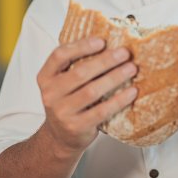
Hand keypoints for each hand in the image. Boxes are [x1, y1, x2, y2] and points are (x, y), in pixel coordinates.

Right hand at [36, 38, 137, 156]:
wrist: (60, 136)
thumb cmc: (68, 101)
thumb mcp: (63, 82)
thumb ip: (77, 65)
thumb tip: (110, 44)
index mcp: (46, 77)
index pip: (59, 55)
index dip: (81, 46)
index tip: (102, 41)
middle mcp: (50, 94)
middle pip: (80, 73)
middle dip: (106, 61)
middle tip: (125, 53)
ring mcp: (62, 112)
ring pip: (92, 91)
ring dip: (115, 78)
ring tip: (132, 69)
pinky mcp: (76, 127)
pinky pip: (101, 111)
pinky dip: (119, 100)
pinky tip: (132, 92)